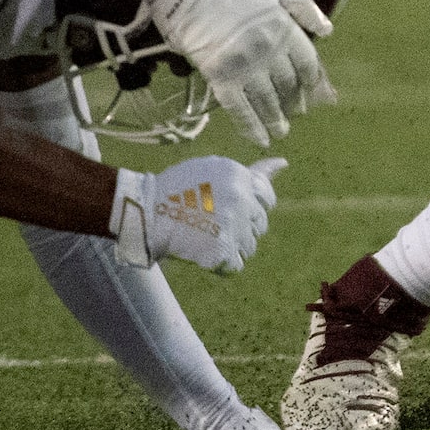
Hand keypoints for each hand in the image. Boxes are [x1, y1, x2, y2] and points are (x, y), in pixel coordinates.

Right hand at [110, 154, 283, 272]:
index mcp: (241, 177)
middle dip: (242, 227)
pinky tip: (203, 254)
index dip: (252, 207)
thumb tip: (284, 163)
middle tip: (213, 225)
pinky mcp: (223, 249)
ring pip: (249, 246)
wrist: (145, 210)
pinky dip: (222, 264)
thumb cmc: (176, 188)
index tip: (235, 211)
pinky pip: (236, 265)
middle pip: (259, 224)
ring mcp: (234, 225)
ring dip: (232, 246)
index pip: (267, 197)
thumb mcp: (213, 168)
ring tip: (205, 238)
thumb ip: (247, 173)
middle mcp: (242, 199)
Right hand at [146, 0, 330, 146]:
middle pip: (289, 86)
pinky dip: (252, 127)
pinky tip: (260, 140)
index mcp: (284, 29)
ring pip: (268, 102)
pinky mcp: (221, 79)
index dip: (312, 81)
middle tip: (296, 113)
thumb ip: (304, 7)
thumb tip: (328, 31)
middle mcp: (269, 52)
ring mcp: (245, 68)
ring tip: (282, 131)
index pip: (307, 64)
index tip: (312, 91)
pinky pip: (240, 110)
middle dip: (295, 102)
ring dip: (277, 120)